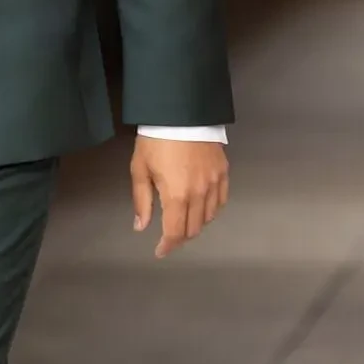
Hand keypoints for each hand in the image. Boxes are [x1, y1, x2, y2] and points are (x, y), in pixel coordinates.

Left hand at [131, 136, 228, 258]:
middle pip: (193, 228)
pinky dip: (211, 210)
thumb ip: (142, 200)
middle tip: (169, 236)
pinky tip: (202, 208)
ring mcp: (214, 183)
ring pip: (209, 217)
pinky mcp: (223, 172)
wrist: (181, 112)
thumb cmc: (155, 140)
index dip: (167, 246)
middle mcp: (199, 194)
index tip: (160, 251)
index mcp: (176, 195)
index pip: (175, 232)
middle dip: (180, 237)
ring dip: (195, 225)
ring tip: (183, 221)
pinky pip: (221, 201)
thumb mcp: (140, 169)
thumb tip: (141, 226)